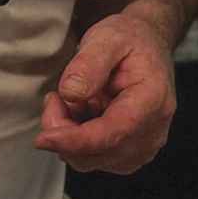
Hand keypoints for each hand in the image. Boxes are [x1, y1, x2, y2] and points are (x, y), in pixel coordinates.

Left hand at [33, 11, 176, 172]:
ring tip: (72, 101)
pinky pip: (93, 158)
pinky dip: (76, 141)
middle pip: (98, 153)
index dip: (75, 140)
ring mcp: (143, 145)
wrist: (147, 45)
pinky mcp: (130, 152)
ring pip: (91, 160)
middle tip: (55, 97)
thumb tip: (71, 93)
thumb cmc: (130, 40)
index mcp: (153, 100)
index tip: (44, 137)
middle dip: (63, 132)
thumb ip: (88, 64)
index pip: (113, 133)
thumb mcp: (107, 38)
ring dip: (69, 136)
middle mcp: (153, 130)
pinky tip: (81, 114)